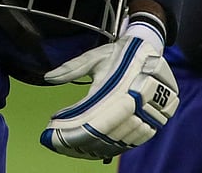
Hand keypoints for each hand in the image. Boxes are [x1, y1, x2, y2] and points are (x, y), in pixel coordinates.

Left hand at [40, 16, 178, 160]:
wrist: (149, 51)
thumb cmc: (118, 55)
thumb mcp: (94, 57)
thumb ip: (71, 68)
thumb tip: (47, 77)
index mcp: (119, 89)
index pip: (94, 123)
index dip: (74, 133)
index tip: (56, 134)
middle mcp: (135, 105)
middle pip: (105, 138)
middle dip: (81, 145)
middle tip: (60, 145)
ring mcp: (147, 116)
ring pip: (118, 144)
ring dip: (95, 149)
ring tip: (74, 148)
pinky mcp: (154, 123)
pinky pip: (132, 143)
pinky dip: (113, 149)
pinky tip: (96, 149)